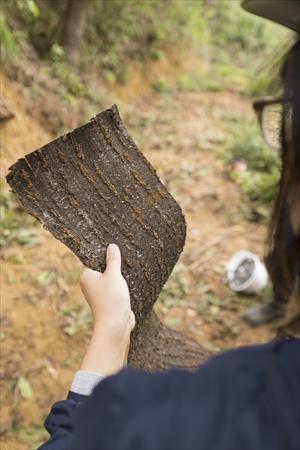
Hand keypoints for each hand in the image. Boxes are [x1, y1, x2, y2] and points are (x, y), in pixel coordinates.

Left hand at [79, 244, 134, 375]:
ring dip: (119, 273)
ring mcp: (100, 292)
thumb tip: (111, 246)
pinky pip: (115, 286)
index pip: (92, 258)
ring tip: (129, 265)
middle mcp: (90, 284)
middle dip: (112, 262)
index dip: (103, 252)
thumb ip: (113, 260)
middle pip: (102, 267)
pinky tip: (131, 278)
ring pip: (110, 277)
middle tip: (124, 253)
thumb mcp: (113, 275)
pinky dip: (121, 282)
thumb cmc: (111, 299)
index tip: (113, 244)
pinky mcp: (109, 299)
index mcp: (86, 276)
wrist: (116, 325)